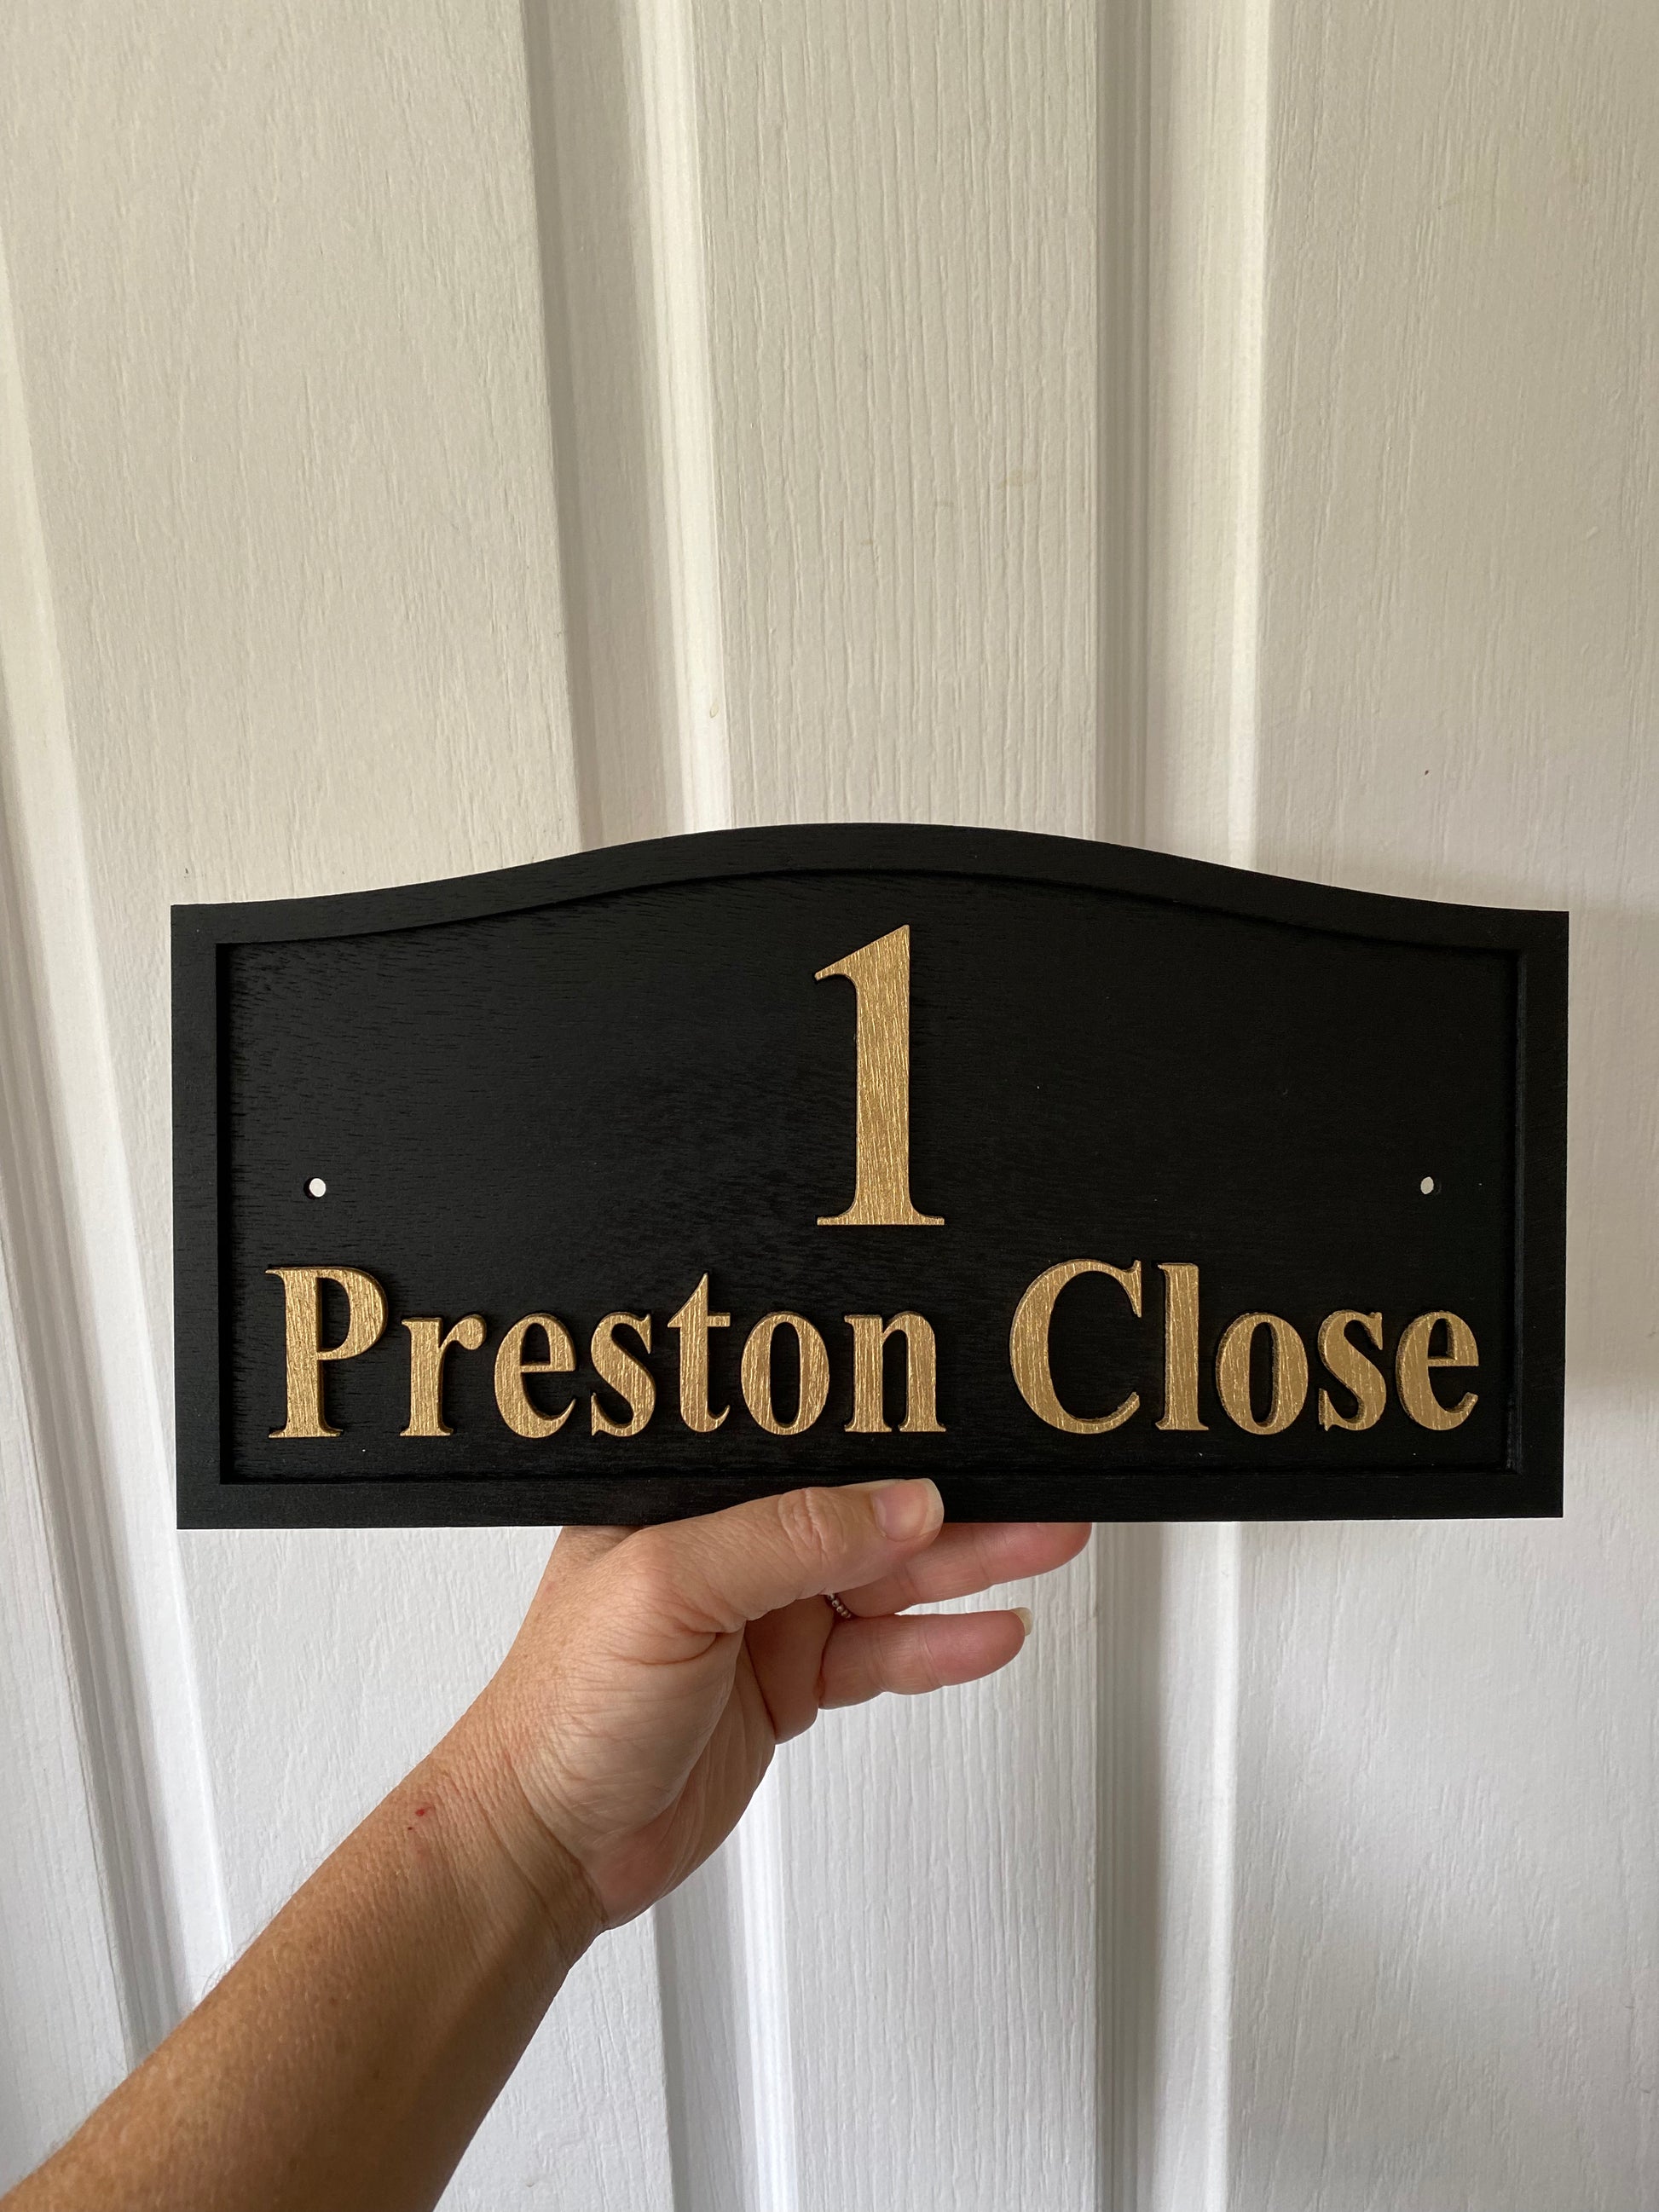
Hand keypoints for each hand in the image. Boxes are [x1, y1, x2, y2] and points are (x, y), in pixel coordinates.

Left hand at [462, 1482, 1089, 1927]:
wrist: (548, 1843)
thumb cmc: (562, 1706)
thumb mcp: (670, 1589)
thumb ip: (788, 1538)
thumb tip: (901, 1503)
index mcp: (690, 1491)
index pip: (809, 1445)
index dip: (889, 1432)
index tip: (967, 1424)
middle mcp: (732, 1545)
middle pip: (866, 1511)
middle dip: (956, 1501)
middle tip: (1039, 1490)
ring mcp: (765, 1616)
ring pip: (887, 1579)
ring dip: (966, 1567)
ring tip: (1048, 1545)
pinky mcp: (789, 1683)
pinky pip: (881, 1653)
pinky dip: (938, 1645)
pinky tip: (992, 1632)